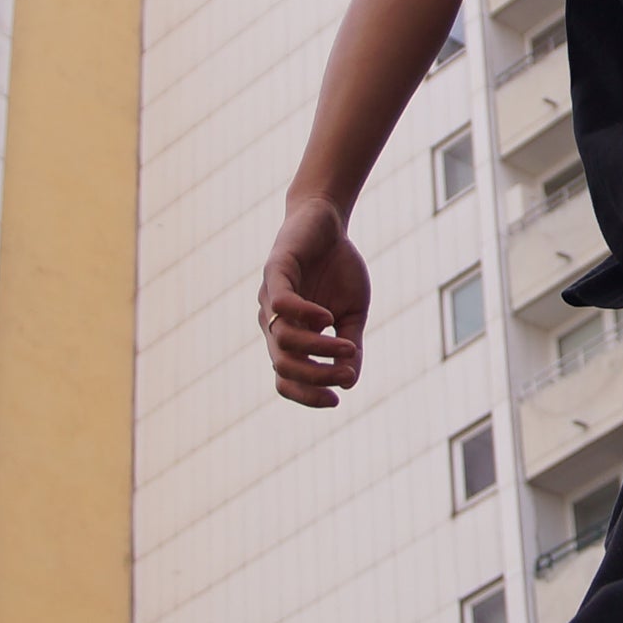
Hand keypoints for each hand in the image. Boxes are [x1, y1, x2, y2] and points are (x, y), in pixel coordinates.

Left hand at [260, 197, 371, 406]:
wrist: (327, 221)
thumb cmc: (337, 268)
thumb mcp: (353, 312)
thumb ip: (349, 345)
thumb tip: (350, 381)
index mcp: (289, 336)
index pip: (285, 379)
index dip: (306, 395)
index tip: (335, 401)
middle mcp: (272, 322)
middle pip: (283, 366)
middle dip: (315, 377)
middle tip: (346, 374)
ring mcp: (270, 298)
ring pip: (283, 339)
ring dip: (317, 350)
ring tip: (347, 347)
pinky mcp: (275, 271)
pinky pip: (281, 303)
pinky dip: (304, 316)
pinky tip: (328, 318)